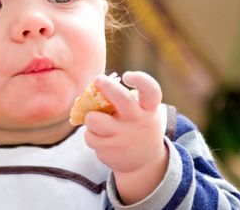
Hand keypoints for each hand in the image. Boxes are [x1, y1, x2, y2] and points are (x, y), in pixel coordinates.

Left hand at [84, 71, 167, 203]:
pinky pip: (89, 137)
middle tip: (98, 80)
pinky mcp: (109, 150)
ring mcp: (123, 137)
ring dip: (90, 117)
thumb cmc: (136, 126)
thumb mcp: (139, 112)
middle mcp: (137, 121)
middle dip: (106, 86)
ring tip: (95, 119)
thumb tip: (93, 89)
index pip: (150, 90)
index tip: (126, 76)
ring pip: (94, 119)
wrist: (144, 162)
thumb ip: (122, 99)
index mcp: (148, 109)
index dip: (139, 79)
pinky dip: (91, 135)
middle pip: (122, 99)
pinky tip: (101, 137)